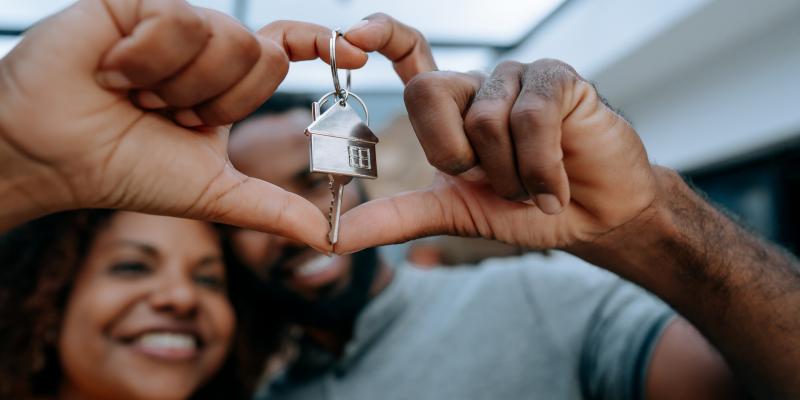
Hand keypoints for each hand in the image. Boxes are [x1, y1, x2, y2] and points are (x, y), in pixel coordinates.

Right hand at [0, 0, 367, 250]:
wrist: (53, 157)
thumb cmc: (126, 171)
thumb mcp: (215, 193)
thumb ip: (274, 209)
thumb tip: (330, 239)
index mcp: (226, 83)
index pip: (286, 49)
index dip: (324, 46)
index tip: (359, 53)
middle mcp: (206, 47)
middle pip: (264, 55)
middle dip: (218, 102)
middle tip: (168, 116)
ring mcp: (173, 21)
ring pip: (226, 39)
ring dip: (180, 88)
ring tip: (135, 96)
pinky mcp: (137, 3)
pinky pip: (180, 22)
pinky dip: (146, 63)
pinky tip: (111, 73)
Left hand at [336, 59, 657, 254]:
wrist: (591, 218)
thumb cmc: (523, 208)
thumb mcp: (452, 213)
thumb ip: (395, 218)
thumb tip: (333, 238)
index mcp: (451, 107)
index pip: (411, 54)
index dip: (382, 36)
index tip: (353, 33)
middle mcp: (478, 84)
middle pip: (427, 93)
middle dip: (453, 156)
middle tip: (487, 181)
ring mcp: (518, 78)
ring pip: (483, 118)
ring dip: (508, 175)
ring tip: (532, 186)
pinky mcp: (557, 79)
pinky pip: (530, 119)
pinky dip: (540, 169)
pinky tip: (556, 189)